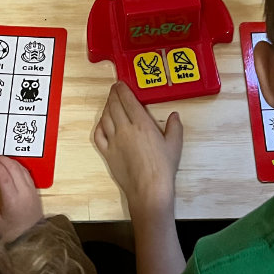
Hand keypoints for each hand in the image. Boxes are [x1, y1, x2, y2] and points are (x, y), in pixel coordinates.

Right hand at [0, 155, 44, 243]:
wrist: (32, 238)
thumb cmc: (12, 232)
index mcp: (12, 200)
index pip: (5, 176)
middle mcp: (24, 193)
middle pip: (14, 169)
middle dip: (3, 159)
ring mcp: (31, 191)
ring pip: (22, 169)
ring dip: (11, 161)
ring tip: (1, 159)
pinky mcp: (35, 192)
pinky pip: (27, 174)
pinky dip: (19, 167)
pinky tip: (12, 166)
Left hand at [93, 82, 182, 216]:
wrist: (149, 188)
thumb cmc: (163, 167)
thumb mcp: (174, 145)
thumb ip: (174, 127)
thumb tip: (174, 115)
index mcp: (142, 124)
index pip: (128, 100)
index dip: (122, 90)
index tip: (120, 84)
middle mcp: (125, 129)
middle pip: (114, 105)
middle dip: (113, 95)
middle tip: (114, 90)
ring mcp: (114, 141)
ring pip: (105, 117)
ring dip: (106, 107)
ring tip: (110, 103)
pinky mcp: (107, 153)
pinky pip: (98, 135)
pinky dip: (99, 125)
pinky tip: (102, 123)